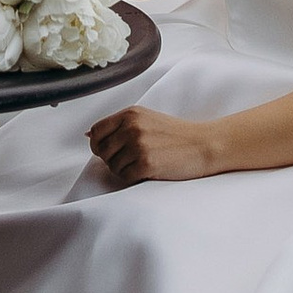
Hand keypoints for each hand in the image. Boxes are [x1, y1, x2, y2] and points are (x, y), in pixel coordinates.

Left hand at [87, 102, 225, 188]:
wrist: (204, 144)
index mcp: (130, 114)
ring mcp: (139, 145)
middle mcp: (132, 127)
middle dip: (112, 159)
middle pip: (101, 150)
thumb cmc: (177, 134)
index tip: (109, 150)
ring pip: (112, 166)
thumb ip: (119, 125)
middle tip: (131, 159)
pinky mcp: (146, 163)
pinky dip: (133, 178)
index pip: (97, 130)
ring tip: (142, 163)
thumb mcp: (146, 119)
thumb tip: (89, 135)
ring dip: (124, 170)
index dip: (98, 144)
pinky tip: (148, 170)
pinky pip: (125, 177)